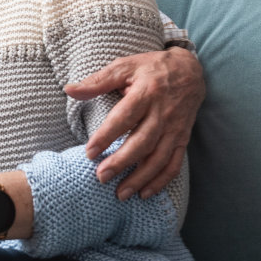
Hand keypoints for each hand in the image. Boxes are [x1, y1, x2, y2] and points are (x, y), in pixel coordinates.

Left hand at [65, 46, 204, 198]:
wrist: (191, 70)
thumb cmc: (151, 67)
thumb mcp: (124, 66)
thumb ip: (97, 81)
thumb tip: (69, 90)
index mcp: (146, 92)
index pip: (124, 117)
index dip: (106, 136)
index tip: (89, 152)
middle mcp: (163, 112)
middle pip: (142, 141)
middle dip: (122, 162)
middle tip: (101, 177)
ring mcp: (175, 128)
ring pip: (158, 157)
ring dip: (140, 178)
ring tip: (120, 193)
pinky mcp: (183, 138)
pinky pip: (174, 162)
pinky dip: (161, 180)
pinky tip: (145, 193)